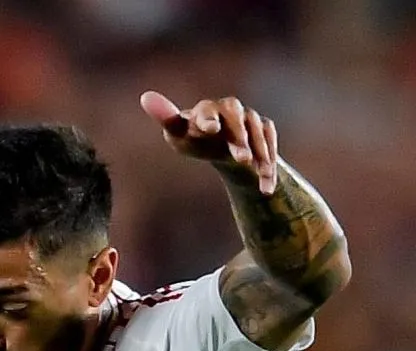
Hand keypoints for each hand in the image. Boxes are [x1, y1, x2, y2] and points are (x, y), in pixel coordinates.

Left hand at [140, 91, 278, 195]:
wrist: (220, 147)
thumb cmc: (194, 138)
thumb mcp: (178, 133)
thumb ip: (166, 118)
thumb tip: (146, 96)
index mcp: (205, 110)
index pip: (207, 111)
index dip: (208, 119)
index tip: (210, 130)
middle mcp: (230, 109)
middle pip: (237, 118)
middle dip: (240, 138)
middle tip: (241, 160)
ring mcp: (251, 119)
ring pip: (259, 132)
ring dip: (261, 153)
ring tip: (258, 173)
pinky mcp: (265, 131)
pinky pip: (271, 145)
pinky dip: (270, 166)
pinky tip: (265, 187)